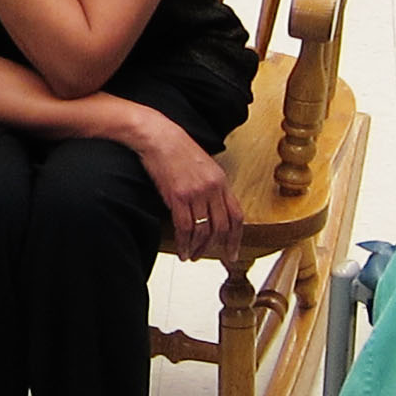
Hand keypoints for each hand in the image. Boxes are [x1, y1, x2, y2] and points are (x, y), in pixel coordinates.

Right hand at [115, 100, 240, 259]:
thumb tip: (213, 211)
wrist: (158, 136)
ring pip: (204, 230)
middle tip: (214, 258)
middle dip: (219, 247)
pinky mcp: (178, 196)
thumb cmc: (177, 149)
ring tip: (193, 256)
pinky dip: (185, 243)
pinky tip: (183, 250)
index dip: (237, 238)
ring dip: (199, 248)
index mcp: (221, 181)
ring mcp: (196, 192)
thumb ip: (212, 187)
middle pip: (222, 227)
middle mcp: (213, 188)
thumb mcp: (204, 166)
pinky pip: (185, 227)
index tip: (233, 252)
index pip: (237, 215)